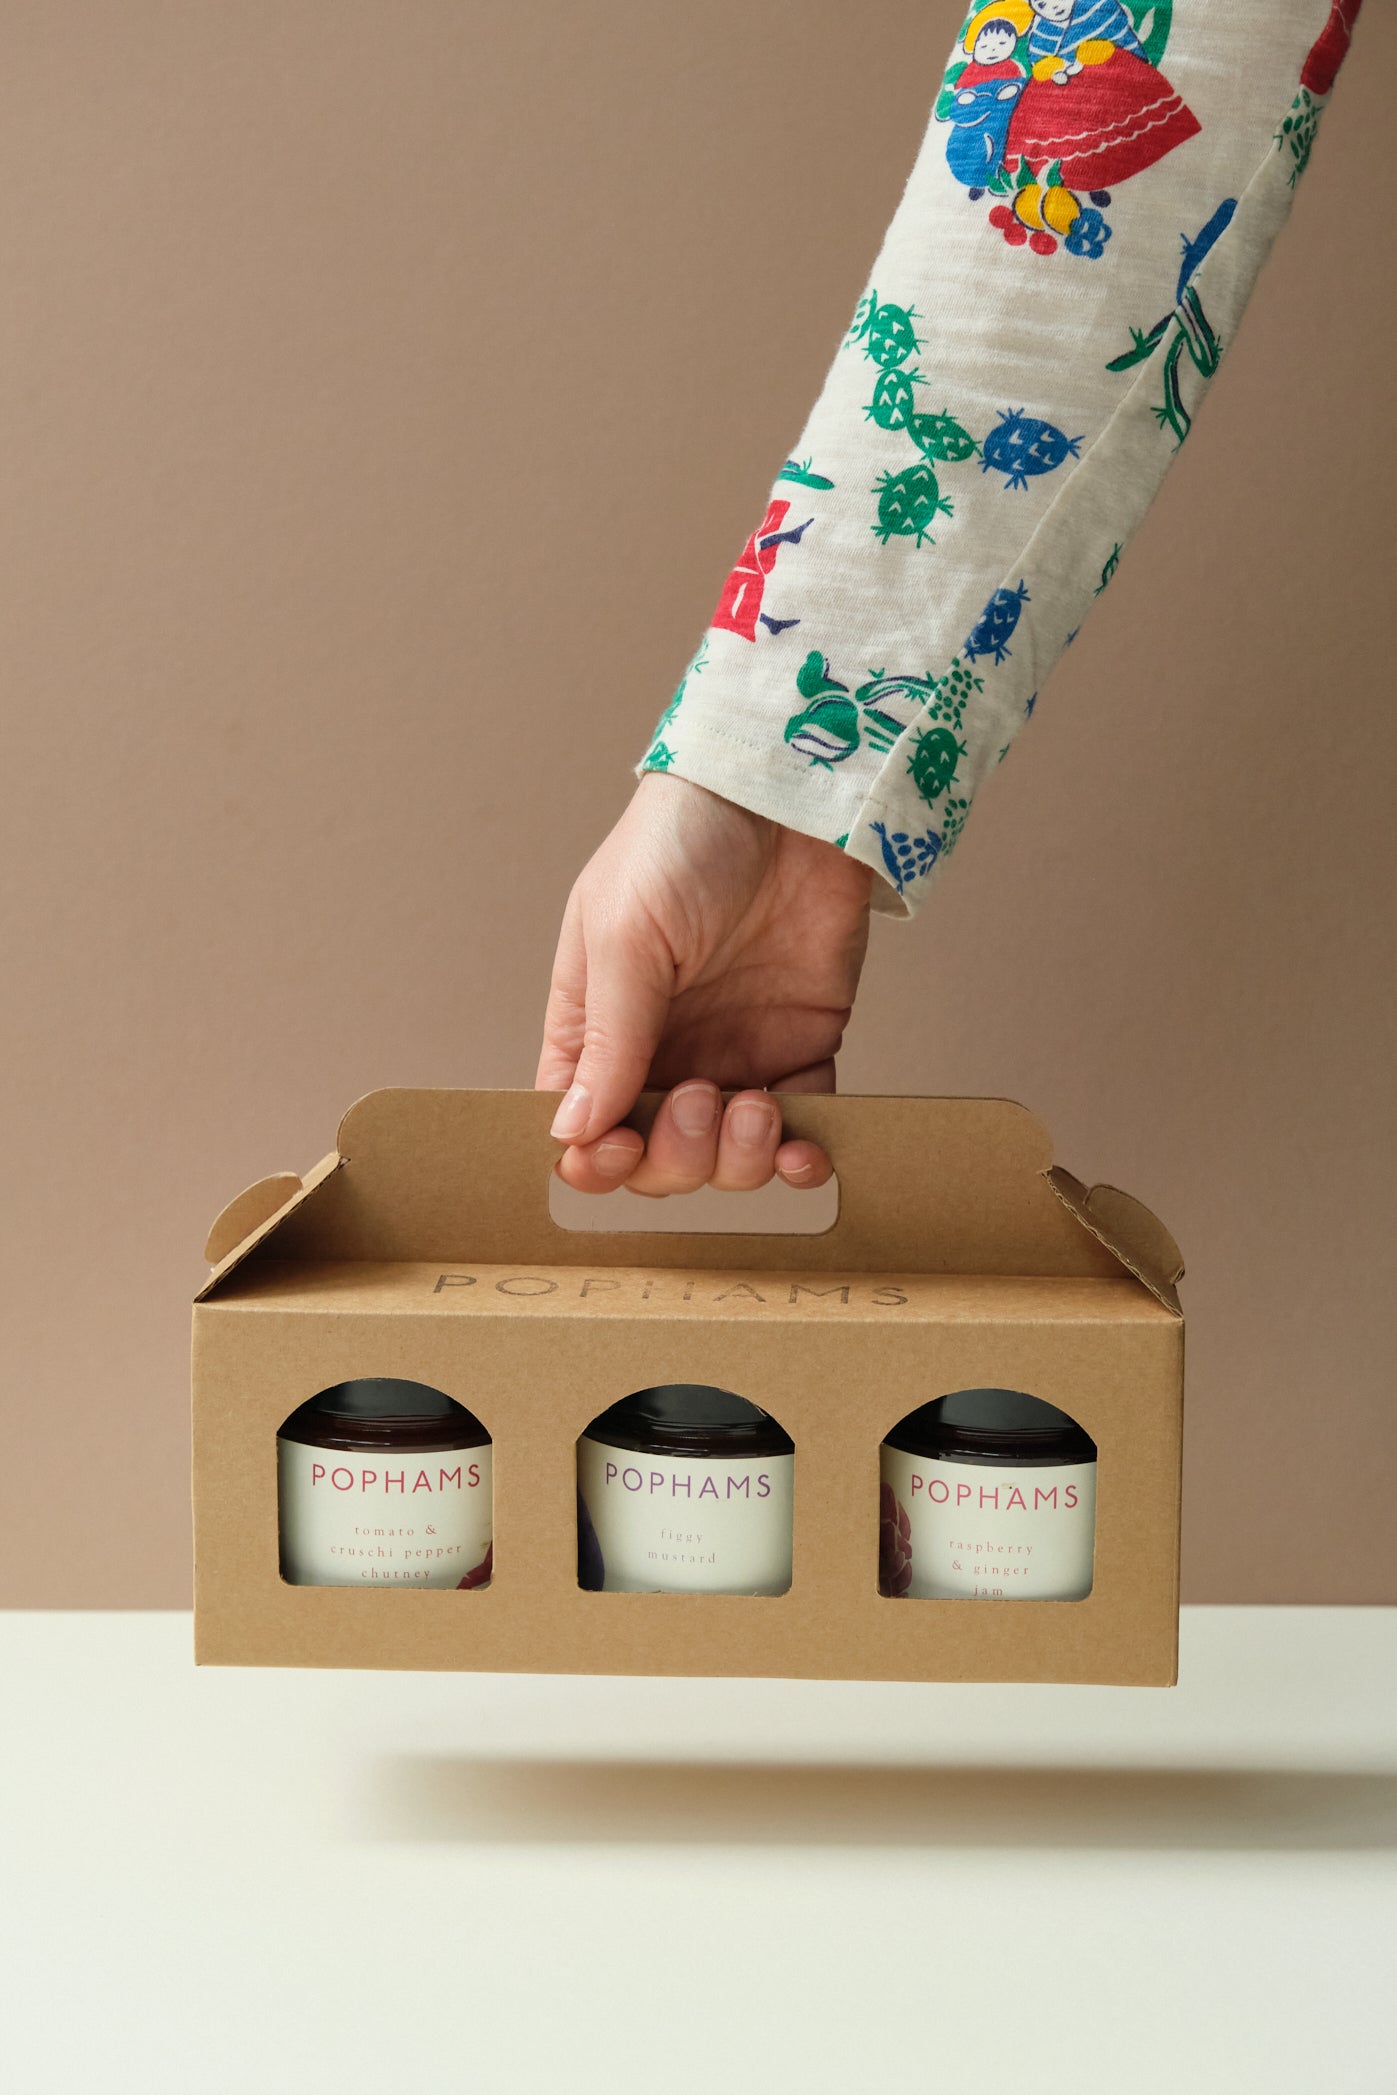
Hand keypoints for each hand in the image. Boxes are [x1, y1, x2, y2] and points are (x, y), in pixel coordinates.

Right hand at [536, 772, 872, 1194]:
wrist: (788, 794)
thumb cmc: (683, 842)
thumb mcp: (626, 936)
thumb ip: (606, 1041)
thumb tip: (571, 1133)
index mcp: (596, 1026)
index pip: (580, 1125)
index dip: (597, 1159)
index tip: (620, 1148)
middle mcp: (662, 1051)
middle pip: (656, 1160)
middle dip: (677, 1157)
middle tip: (703, 1100)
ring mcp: (733, 1053)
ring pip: (727, 1161)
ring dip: (738, 1161)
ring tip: (755, 1107)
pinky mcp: (802, 1047)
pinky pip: (801, 1129)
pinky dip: (801, 1155)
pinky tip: (805, 1147)